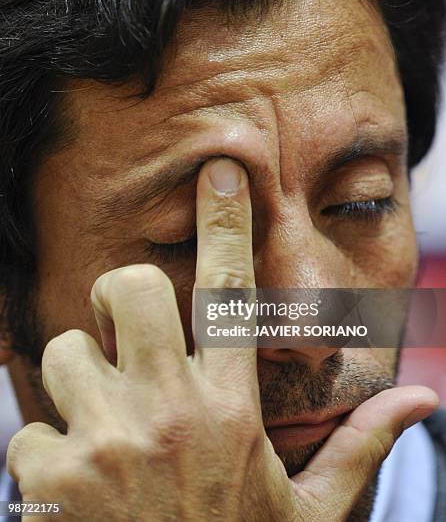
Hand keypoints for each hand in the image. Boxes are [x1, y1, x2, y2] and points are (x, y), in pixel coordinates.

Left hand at [7, 158, 437, 520]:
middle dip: (120, 297)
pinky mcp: (48, 480)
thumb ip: (362, 445)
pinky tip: (77, 494)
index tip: (219, 174)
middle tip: (126, 333)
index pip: (232, 291)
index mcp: (231, 409)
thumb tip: (424, 399)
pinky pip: (28, 429)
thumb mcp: (312, 512)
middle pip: (128, 288)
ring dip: (79, 382)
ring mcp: (103, 443)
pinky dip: (47, 453)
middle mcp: (167, 412)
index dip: (228, 224)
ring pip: (64, 352)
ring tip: (105, 434)